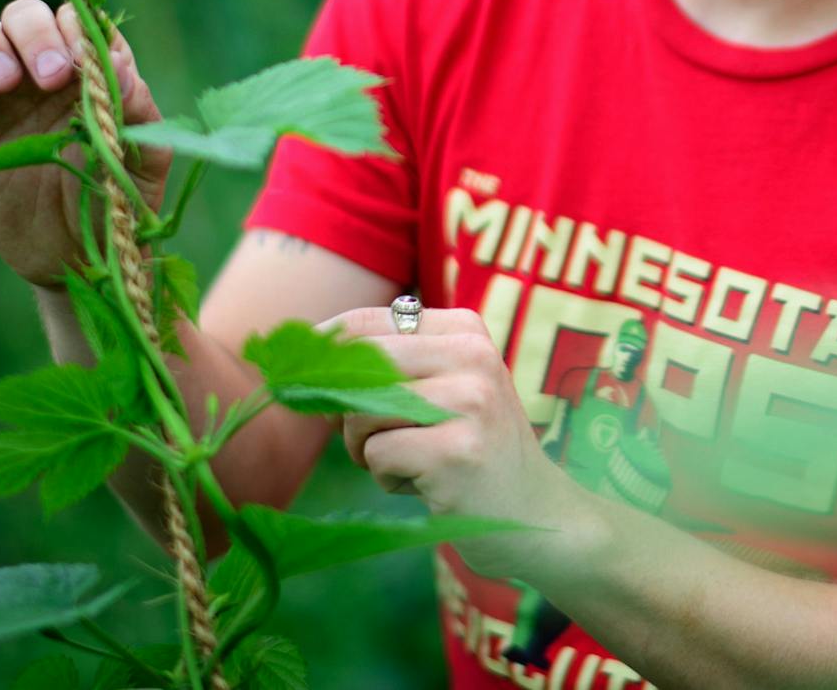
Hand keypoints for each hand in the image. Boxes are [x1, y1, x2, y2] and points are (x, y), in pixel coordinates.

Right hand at [0, 0, 168, 288]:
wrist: (70, 255)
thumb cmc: (113, 199)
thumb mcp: (142, 159)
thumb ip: (137, 109)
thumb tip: (120, 63)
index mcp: (85, 68)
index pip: (75, 16)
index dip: (77, 27)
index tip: (84, 62)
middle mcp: (36, 67)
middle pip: (22, 12)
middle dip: (35, 33)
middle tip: (51, 78)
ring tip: (6, 84)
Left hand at [330, 305, 590, 579]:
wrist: (539, 515)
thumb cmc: (473, 450)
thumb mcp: (443, 391)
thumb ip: (388, 369)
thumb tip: (304, 367)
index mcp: (465, 331)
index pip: (366, 322)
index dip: (320, 350)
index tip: (297, 376)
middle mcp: (472, 356)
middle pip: (359, 366)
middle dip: (342, 408)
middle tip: (362, 440)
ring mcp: (469, 403)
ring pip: (361, 412)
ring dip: (366, 450)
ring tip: (411, 463)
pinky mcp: (457, 452)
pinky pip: (378, 456)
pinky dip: (387, 479)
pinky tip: (426, 485)